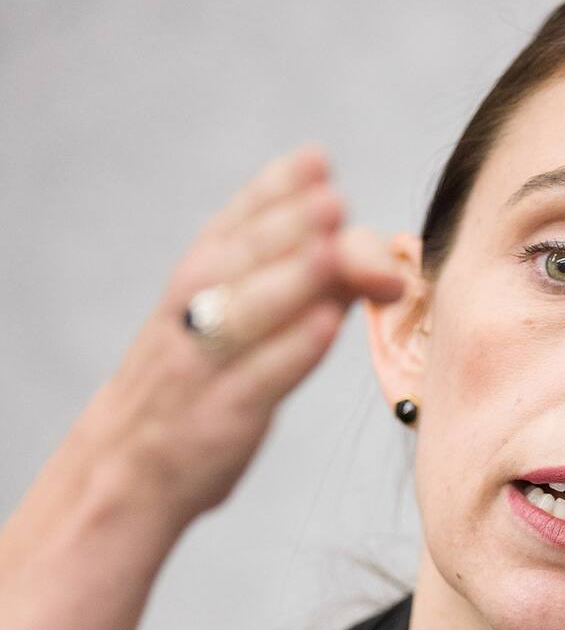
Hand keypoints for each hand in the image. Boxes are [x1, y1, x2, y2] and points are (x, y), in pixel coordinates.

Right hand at [94, 144, 408, 524]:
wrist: (124, 470)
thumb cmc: (200, 383)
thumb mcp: (241, 324)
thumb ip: (307, 286)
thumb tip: (376, 251)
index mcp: (196, 282)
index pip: (233, 225)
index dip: (273, 191)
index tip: (316, 159)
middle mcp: (191, 315)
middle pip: (238, 261)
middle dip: (285, 226)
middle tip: (332, 198)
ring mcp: (201, 367)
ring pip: (243, 314)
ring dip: (291, 279)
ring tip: (334, 250)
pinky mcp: (217, 419)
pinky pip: (254, 381)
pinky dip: (288, 353)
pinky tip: (328, 325)